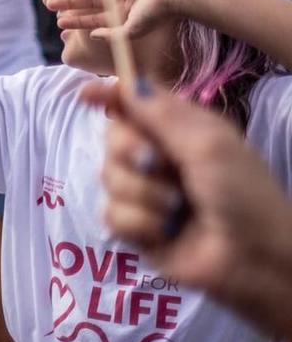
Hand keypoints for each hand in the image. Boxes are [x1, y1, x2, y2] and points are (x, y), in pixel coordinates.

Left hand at [43, 0, 176, 41]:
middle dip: (69, 3)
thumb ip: (112, 35)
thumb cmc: (155, 13)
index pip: (93, 17)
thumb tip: (92, 35)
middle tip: (49, 5)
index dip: (76, 20)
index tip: (60, 23)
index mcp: (120, 12)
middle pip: (87, 0)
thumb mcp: (132, 30)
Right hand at [90, 81, 291, 325]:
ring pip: (108, 178)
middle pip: (112, 138)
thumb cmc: (242, 194)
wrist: (255, 259)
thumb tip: (119, 82)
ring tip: (176, 209)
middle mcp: (160, 158)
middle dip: (129, 152)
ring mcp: (147, 194)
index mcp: (181, 131)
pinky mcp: (136, 228)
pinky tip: (165, 232)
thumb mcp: (208, 144)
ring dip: (144, 194)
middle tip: (157, 165)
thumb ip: (159, 113)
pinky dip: (139, 223)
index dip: (110, 96)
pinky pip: (111, 215)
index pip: (135, 103)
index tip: (86, 96)